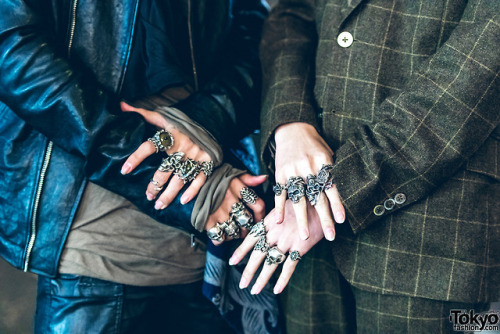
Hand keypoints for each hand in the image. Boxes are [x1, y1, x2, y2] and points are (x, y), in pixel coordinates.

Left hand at [120, 102, 210, 208]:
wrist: (211, 121)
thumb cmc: (183, 123)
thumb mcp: (164, 116)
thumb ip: (143, 113)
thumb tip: (121, 105)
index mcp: (170, 135)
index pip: (149, 146)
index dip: (136, 157)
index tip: (124, 170)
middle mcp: (182, 147)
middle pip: (165, 169)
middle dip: (155, 185)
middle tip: (148, 195)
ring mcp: (196, 156)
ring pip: (180, 179)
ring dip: (169, 194)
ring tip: (158, 205)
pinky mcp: (208, 162)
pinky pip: (200, 179)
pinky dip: (193, 191)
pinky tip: (183, 201)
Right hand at [206, 174, 266, 244]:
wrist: (194, 180)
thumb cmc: (216, 178)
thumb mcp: (233, 174)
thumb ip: (249, 179)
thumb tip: (264, 178)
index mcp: (238, 188)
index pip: (258, 205)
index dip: (261, 216)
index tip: (258, 221)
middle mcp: (229, 200)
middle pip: (247, 221)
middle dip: (248, 228)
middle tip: (245, 229)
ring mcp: (218, 211)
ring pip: (235, 230)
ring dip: (236, 234)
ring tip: (235, 232)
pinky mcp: (206, 219)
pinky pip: (219, 236)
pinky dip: (223, 239)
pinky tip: (222, 234)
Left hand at [229, 200, 323, 293]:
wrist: (320, 199)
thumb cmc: (303, 201)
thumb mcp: (284, 205)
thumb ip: (275, 218)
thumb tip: (268, 226)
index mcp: (269, 221)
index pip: (251, 238)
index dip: (241, 250)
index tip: (232, 261)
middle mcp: (275, 232)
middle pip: (258, 254)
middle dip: (249, 271)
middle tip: (242, 284)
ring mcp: (287, 240)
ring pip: (271, 263)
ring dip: (262, 279)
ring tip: (254, 290)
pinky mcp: (300, 247)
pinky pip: (289, 266)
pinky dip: (283, 279)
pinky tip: (277, 290)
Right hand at [273, 122, 344, 240]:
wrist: (292, 130)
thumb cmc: (315, 145)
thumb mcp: (328, 153)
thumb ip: (333, 171)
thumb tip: (348, 193)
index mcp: (323, 161)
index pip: (332, 187)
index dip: (337, 204)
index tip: (342, 221)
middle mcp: (308, 166)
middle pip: (317, 197)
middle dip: (324, 218)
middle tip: (330, 236)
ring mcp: (292, 170)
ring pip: (298, 199)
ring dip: (302, 220)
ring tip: (304, 236)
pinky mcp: (280, 173)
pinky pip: (279, 193)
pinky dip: (279, 207)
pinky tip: (279, 221)